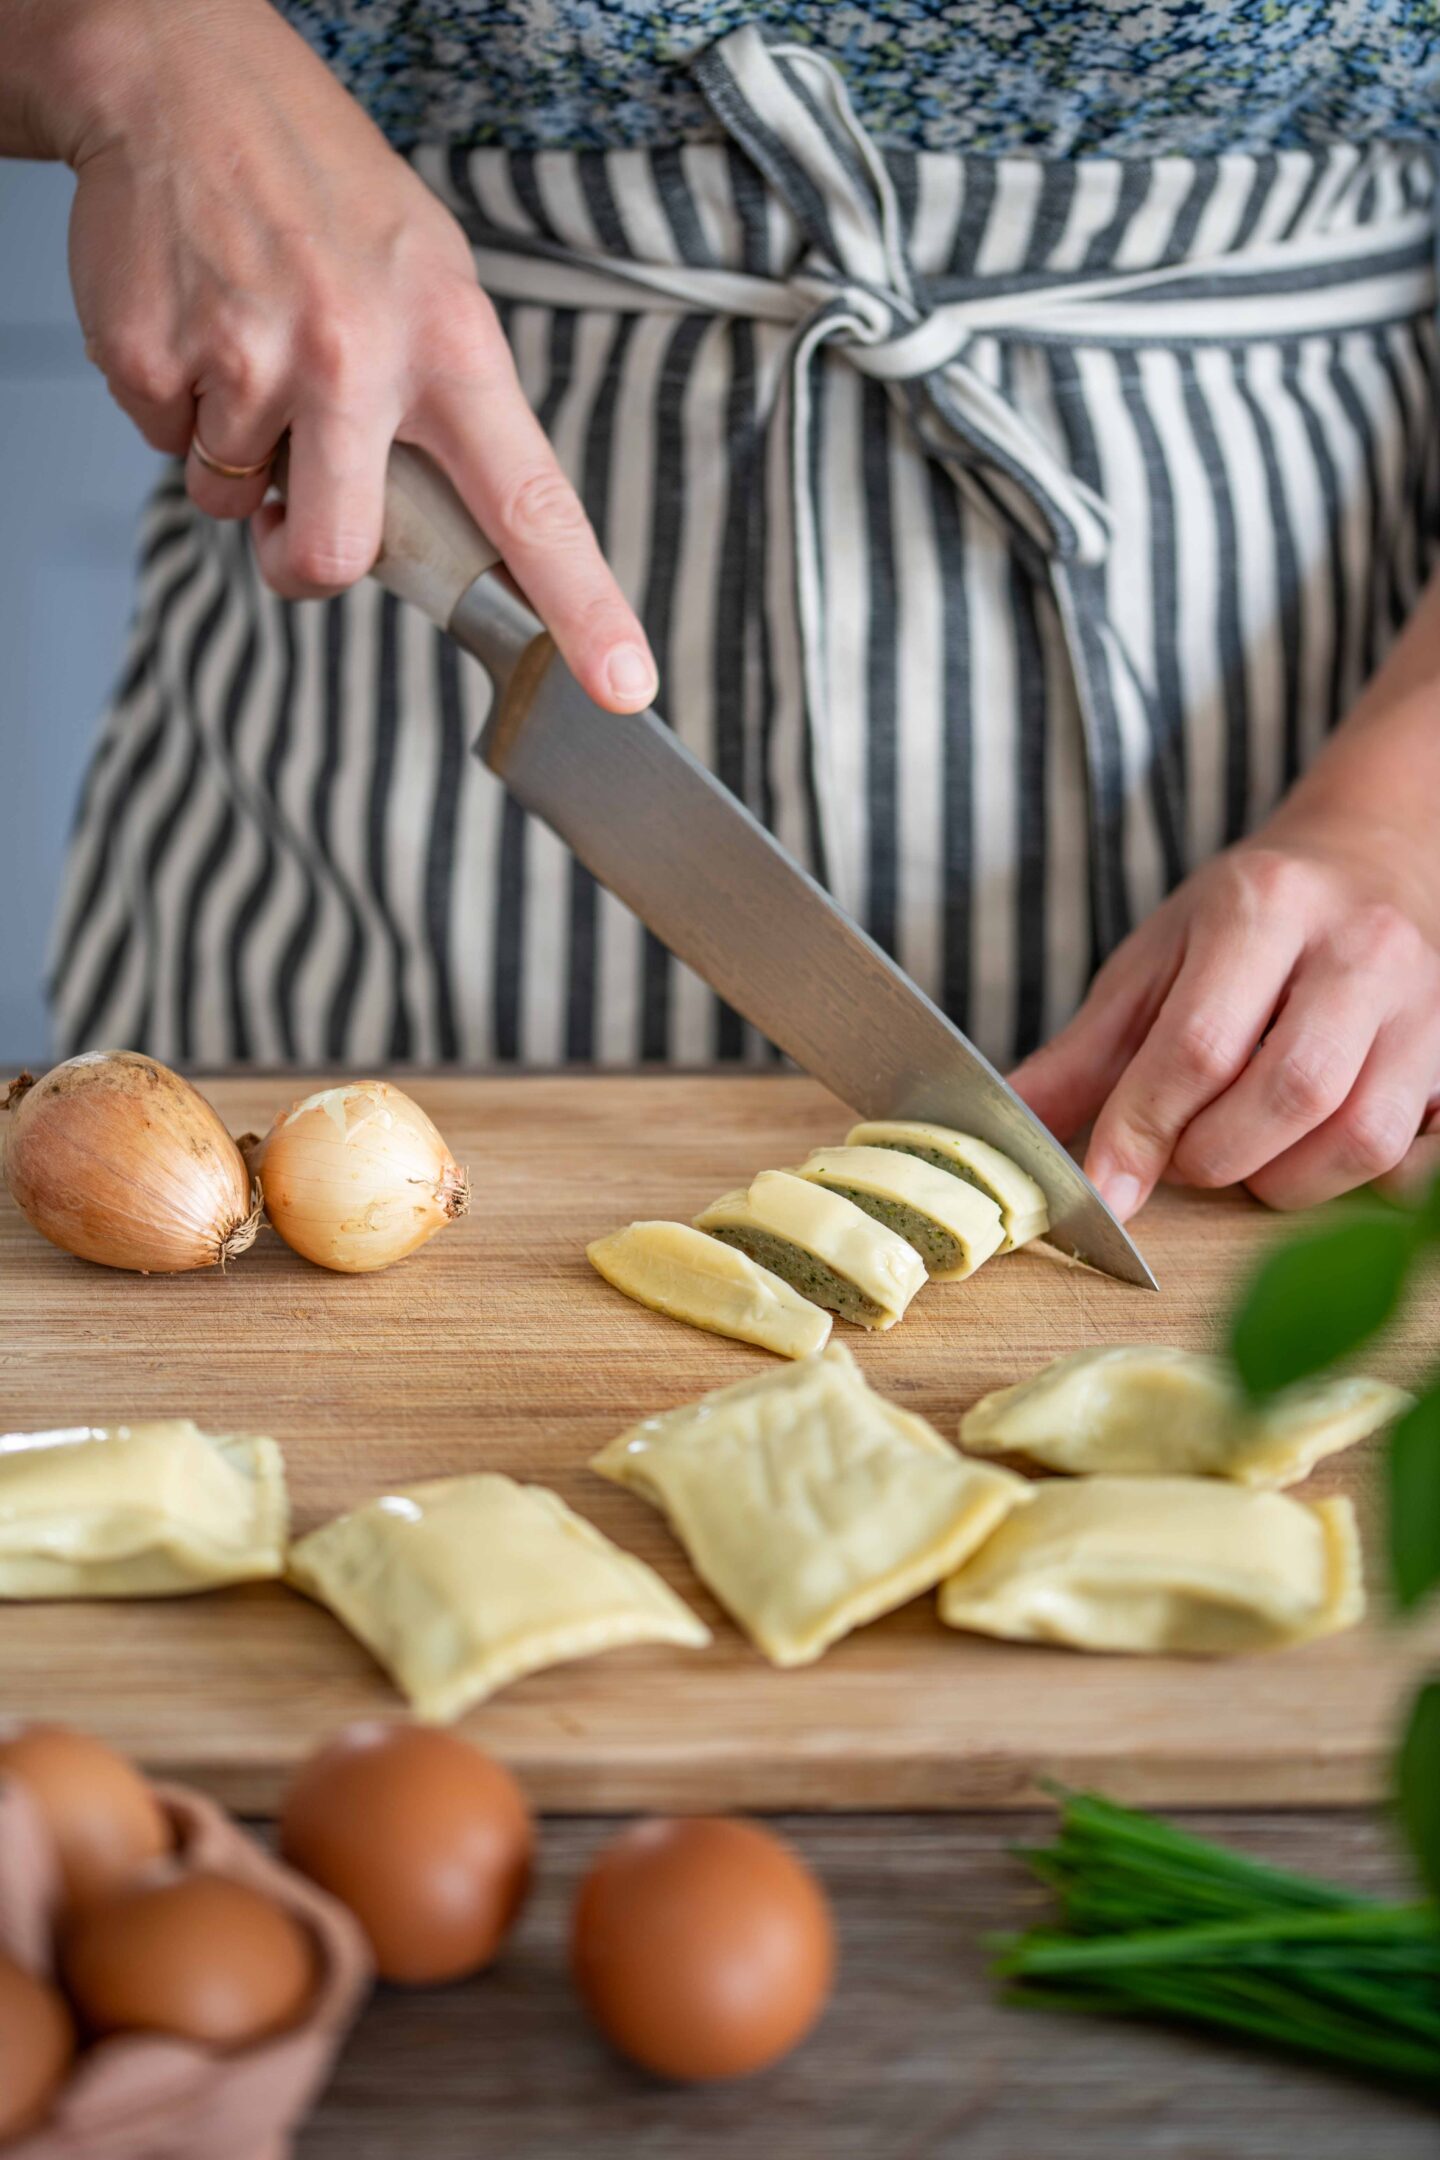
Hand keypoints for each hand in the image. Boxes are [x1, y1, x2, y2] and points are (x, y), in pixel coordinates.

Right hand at [31, 0, 656, 709]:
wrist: (182, 81)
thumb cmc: (324, 195)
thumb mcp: (430, 281)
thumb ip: (446, 412)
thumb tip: (446, 537)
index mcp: (451, 347)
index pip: (533, 504)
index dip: (581, 606)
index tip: (623, 683)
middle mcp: (356, 361)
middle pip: (336, 554)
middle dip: (302, 559)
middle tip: (293, 510)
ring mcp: (249, 360)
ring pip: (232, 501)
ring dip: (233, 453)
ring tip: (248, 343)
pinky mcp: (156, 359)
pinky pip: (165, 446)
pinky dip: (176, 405)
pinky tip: (198, 320)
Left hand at [1011, 822, 1439, 1217]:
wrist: (1372, 860)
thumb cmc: (1248, 921)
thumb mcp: (1153, 962)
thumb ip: (1085, 1054)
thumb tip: (1009, 1128)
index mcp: (1264, 907)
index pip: (1199, 1045)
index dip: (1145, 1132)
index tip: (1108, 1191)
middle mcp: (1358, 948)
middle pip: (1290, 1094)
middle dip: (1218, 1156)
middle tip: (1188, 1157)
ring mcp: (1425, 1000)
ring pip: (1363, 1135)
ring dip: (1287, 1180)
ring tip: (1248, 1156)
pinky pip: (1415, 1153)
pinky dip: (1356, 1179)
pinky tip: (1312, 1152)